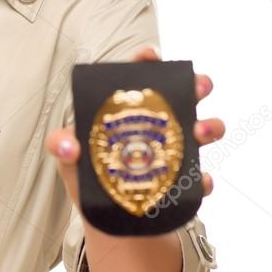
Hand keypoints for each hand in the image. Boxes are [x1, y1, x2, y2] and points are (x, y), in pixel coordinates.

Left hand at [46, 46, 224, 213]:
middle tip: (198, 87)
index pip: (140, 77)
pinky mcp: (185, 182)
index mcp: (129, 110)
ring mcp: (175, 151)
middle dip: (196, 85)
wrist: (104, 217)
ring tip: (200, 132)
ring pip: (204, 130)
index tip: (150, 54)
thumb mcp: (68, 156)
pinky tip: (201, 180)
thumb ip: (60, 145)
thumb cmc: (87, 174)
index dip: (147, 61)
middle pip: (184, 96)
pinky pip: (202, 178)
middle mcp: (158, 125)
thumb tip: (68, 146)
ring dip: (210, 126)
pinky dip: (204, 178)